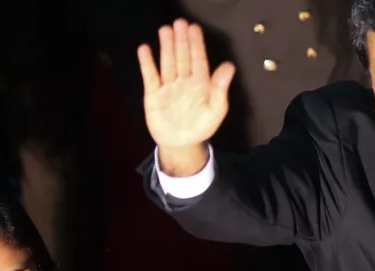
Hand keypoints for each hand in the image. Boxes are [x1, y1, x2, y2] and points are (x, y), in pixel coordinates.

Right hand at [137, 19, 235, 149]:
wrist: (181, 145)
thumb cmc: (201, 127)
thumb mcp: (215, 111)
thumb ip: (220, 89)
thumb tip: (229, 66)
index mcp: (200, 84)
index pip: (198, 60)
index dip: (196, 44)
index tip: (194, 28)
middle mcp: (184, 81)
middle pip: (182, 57)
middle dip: (181, 40)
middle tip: (179, 22)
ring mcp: (168, 87)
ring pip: (167, 63)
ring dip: (166, 47)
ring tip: (165, 30)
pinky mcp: (153, 95)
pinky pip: (150, 77)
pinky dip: (147, 64)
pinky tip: (145, 49)